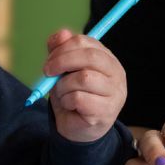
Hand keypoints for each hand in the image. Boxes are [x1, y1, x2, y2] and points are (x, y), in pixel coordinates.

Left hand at [44, 29, 126, 143]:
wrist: (78, 130)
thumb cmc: (73, 95)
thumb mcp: (63, 70)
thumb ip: (61, 50)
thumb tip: (62, 34)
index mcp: (107, 59)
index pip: (87, 42)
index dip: (64, 47)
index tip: (49, 59)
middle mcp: (116, 74)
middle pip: (90, 56)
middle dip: (62, 61)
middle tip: (47, 72)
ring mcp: (114, 93)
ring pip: (83, 78)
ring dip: (63, 86)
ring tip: (62, 94)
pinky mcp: (106, 111)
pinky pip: (79, 98)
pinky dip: (67, 101)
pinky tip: (69, 106)